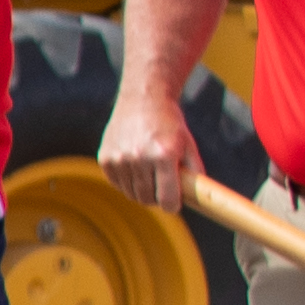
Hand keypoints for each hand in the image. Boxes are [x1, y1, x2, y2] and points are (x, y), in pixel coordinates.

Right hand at [96, 89, 195, 210]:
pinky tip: (134, 165)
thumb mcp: (188, 145)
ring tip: (149, 173)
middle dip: (157, 198)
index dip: (173, 205)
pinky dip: (127, 181)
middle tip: (162, 187)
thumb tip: (199, 200)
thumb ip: (195, 173)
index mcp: (164, 155)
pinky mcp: (105, 158)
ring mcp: (120, 158)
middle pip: (147, 199)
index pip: (167, 199)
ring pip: (131, 193)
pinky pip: (118, 183)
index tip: (174, 204)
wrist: (143, 99)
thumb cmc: (170, 124)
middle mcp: (140, 157)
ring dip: (141, 190)